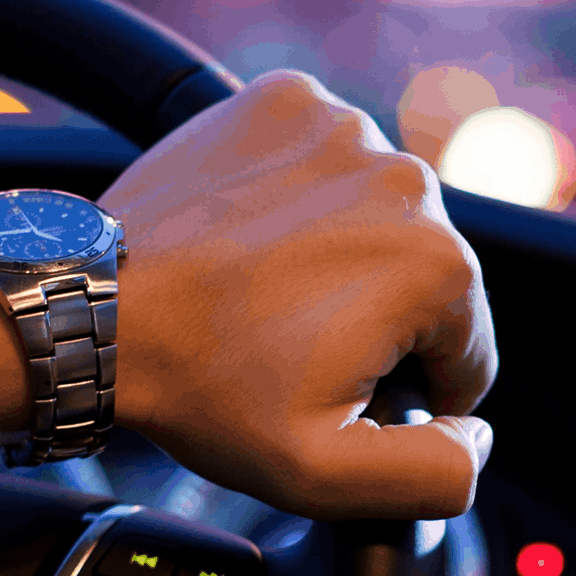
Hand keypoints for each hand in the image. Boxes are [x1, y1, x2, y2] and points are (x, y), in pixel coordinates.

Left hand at [104, 72, 495, 519]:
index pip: (465, 351)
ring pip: (375, 214)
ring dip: (340, 252)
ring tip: (263, 292)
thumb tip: (478, 436)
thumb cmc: (202, 387)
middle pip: (424, 277)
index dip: (405, 391)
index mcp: (437, 265)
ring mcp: (343, 127)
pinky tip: (251, 236)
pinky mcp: (286, 101)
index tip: (332, 390)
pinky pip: (321, 159)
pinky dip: (298, 194)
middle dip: (374, 319)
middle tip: (287, 345)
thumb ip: (436, 474)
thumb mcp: (327, 473)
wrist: (97, 310)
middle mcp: (406, 178)